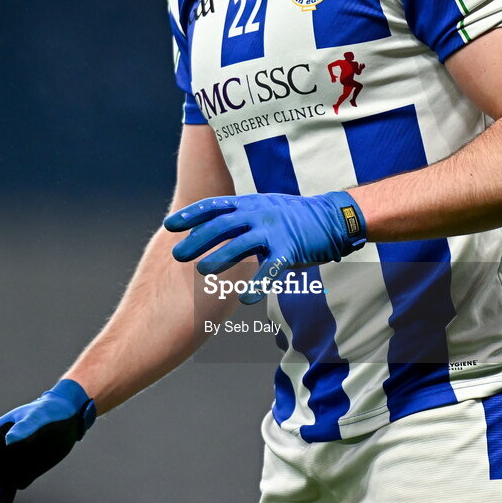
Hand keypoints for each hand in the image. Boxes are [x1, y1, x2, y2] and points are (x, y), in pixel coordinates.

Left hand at [164, 190, 365, 303]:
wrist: (332, 217)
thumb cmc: (293, 217)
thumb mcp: (263, 209)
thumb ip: (239, 219)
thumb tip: (208, 232)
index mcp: (249, 204)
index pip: (214, 206)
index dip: (191, 215)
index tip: (169, 225)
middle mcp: (259, 213)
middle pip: (222, 225)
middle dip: (198, 240)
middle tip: (177, 255)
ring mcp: (274, 230)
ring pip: (242, 245)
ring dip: (221, 259)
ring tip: (203, 271)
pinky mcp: (291, 248)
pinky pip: (271, 269)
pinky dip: (258, 284)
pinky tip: (245, 299)